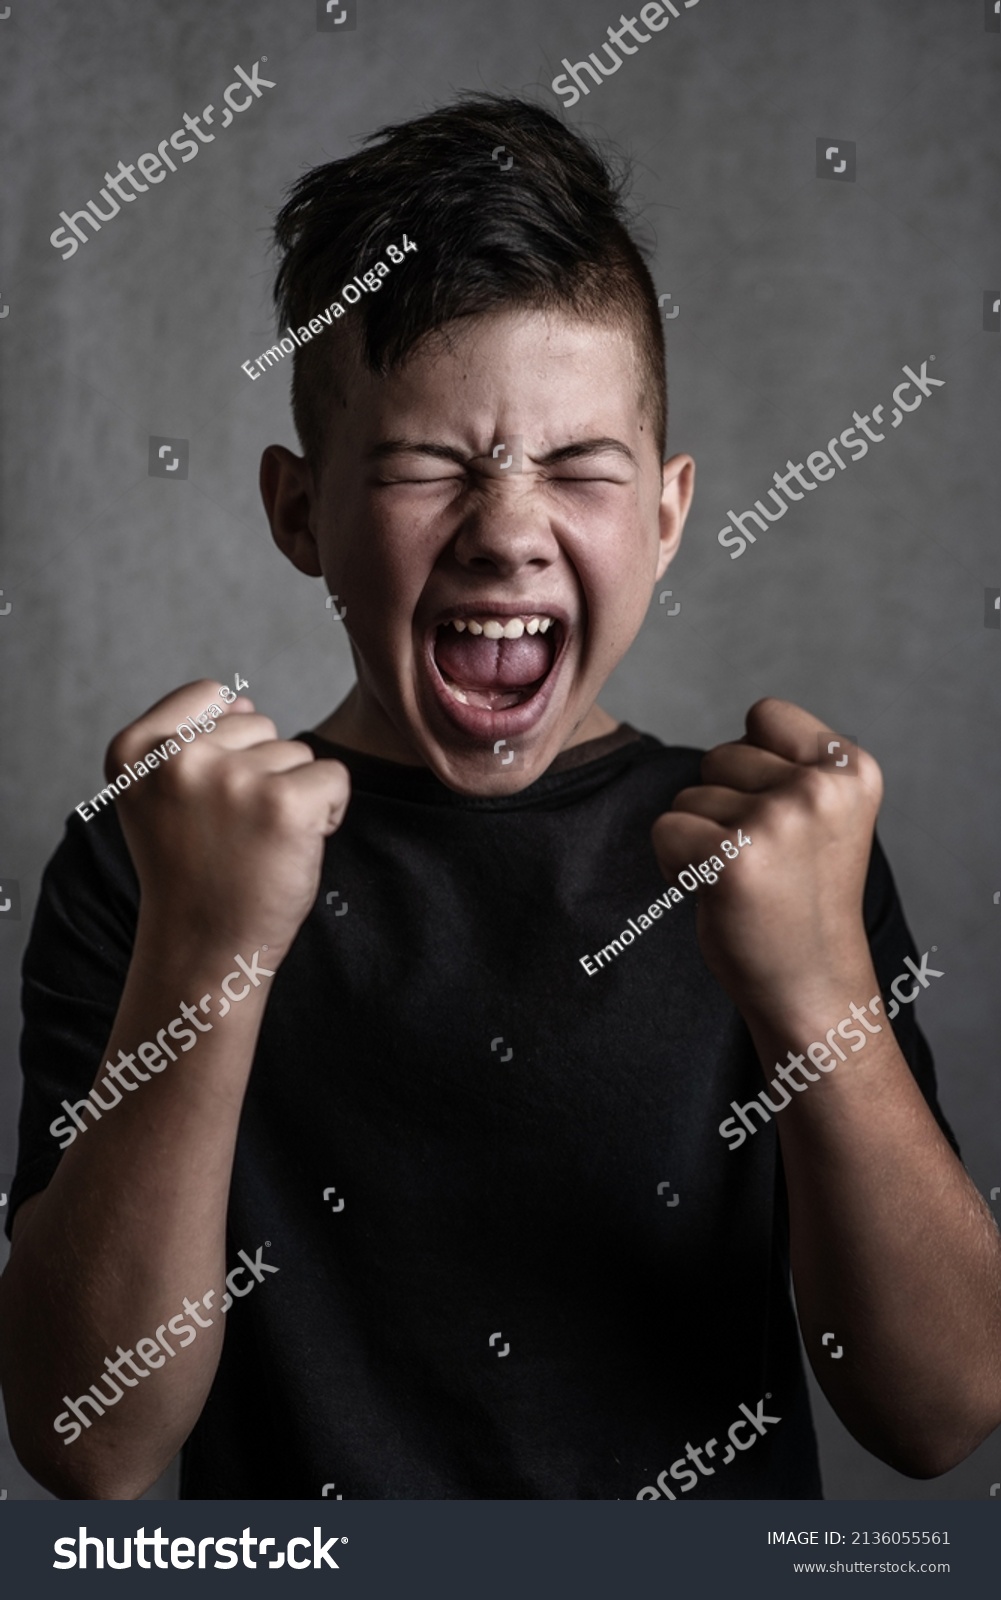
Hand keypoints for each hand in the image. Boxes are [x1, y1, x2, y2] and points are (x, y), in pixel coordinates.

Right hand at [105, 681, 349, 961]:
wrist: (203, 950)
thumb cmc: (192, 873)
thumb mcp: (160, 799)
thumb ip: (191, 740)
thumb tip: (242, 698)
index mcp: (135, 751)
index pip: (206, 694)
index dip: (224, 741)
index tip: (205, 799)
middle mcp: (176, 759)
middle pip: (259, 723)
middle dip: (260, 772)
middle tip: (232, 833)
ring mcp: (230, 779)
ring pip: (297, 752)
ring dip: (290, 795)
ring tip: (256, 844)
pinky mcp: (284, 804)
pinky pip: (333, 777)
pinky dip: (327, 812)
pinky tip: (291, 848)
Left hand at [650, 699, 882, 1021]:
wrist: (812, 988)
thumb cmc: (804, 899)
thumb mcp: (824, 815)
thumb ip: (792, 765)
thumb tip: (735, 735)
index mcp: (853, 769)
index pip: (764, 715)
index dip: (753, 765)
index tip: (781, 821)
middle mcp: (821, 788)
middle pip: (719, 755)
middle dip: (723, 804)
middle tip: (762, 861)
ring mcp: (779, 820)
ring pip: (689, 795)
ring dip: (700, 837)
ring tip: (744, 880)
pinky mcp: (733, 857)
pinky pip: (666, 829)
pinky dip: (675, 863)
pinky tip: (715, 892)